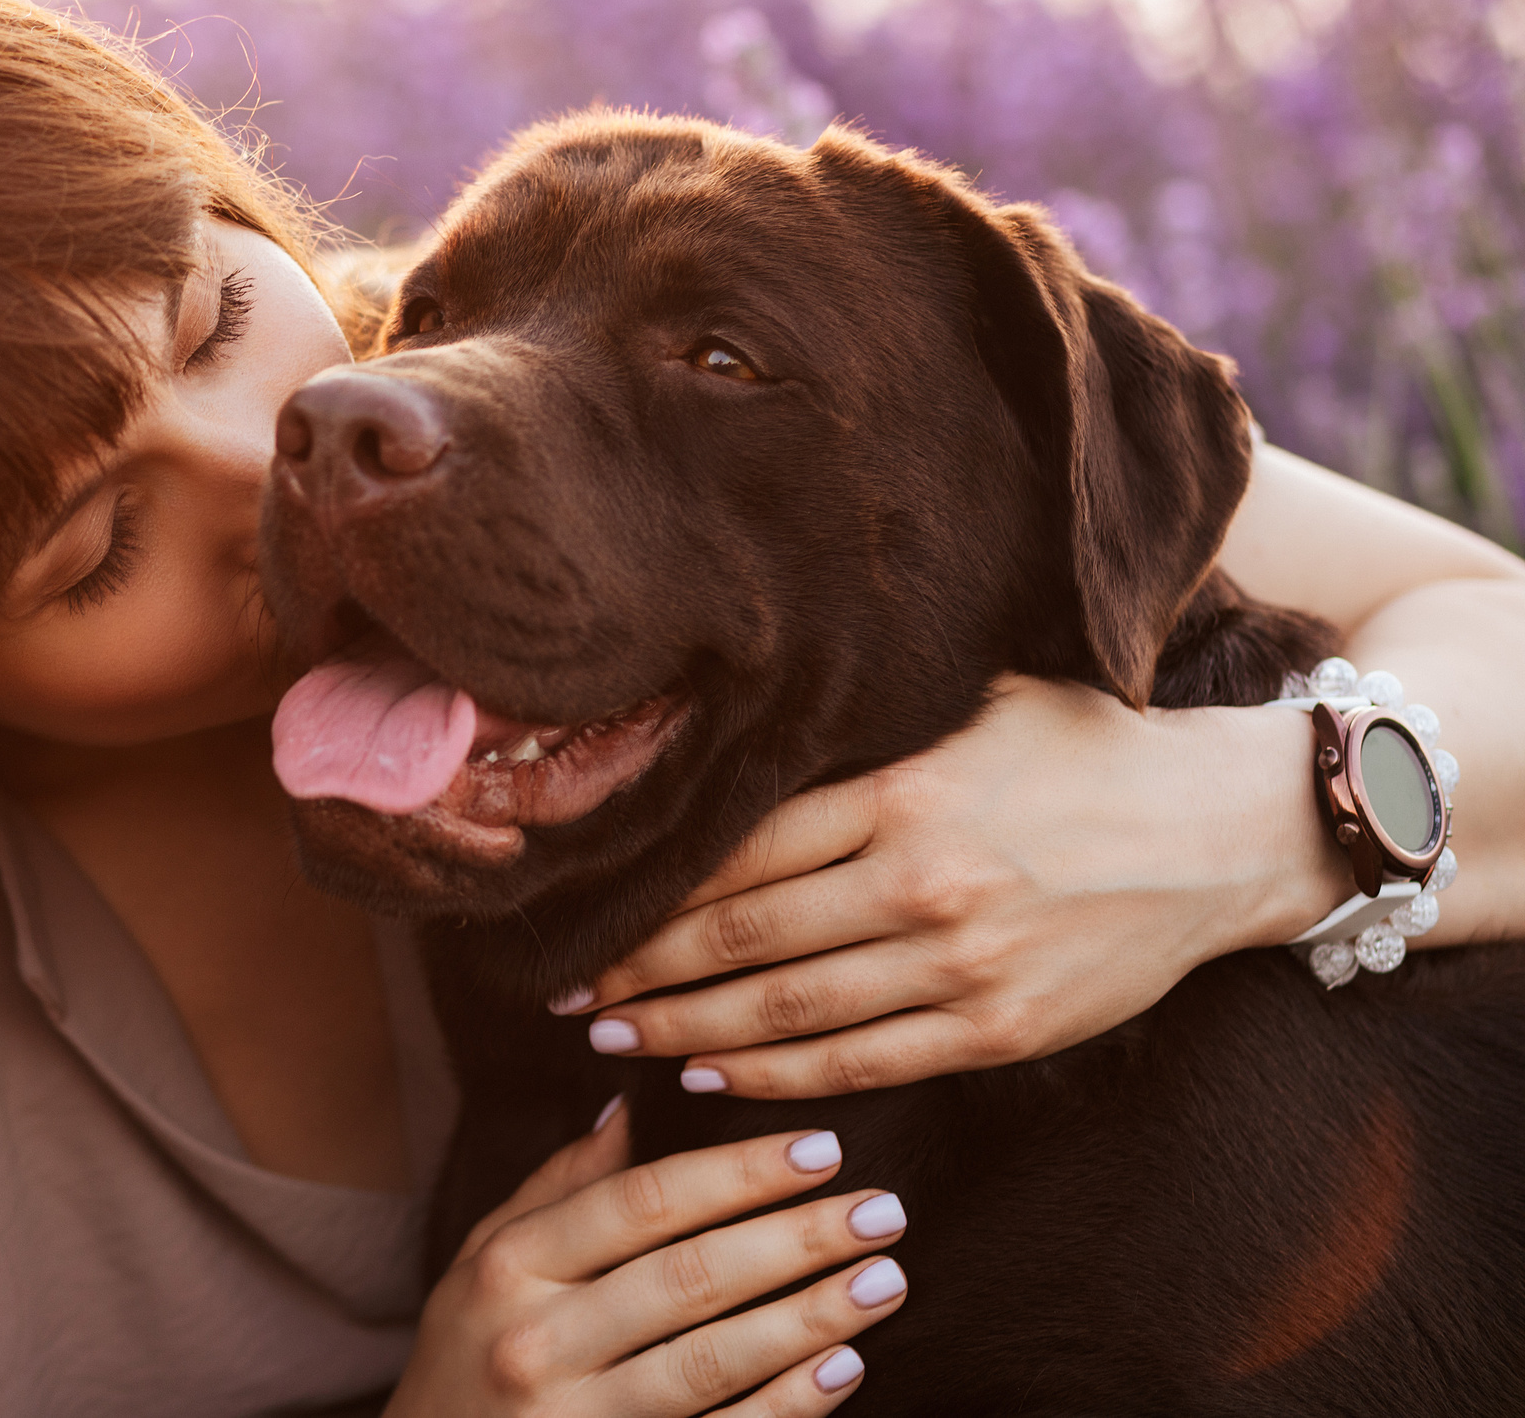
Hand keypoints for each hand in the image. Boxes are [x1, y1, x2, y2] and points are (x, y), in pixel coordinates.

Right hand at [385, 1106, 908, 1416]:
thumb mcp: (484, 1260)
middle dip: (796, 1239)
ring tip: (882, 1279)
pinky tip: (842, 1368)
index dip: (737, 1173)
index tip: (820, 1149)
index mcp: (510, 1268)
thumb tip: (633, 1105)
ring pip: (713, 1360)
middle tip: (881, 1209)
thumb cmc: (465, 1356)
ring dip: (810, 1318)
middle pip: (689, 1277)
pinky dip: (787, 1405)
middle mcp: (537, 1341)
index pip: (640, 1203)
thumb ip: (560, 1186)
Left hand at [562, 676, 1354, 1097]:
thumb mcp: (968, 710)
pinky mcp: (999, 1027)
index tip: (582, 910)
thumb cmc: (1083, 751)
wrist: (1223, 830)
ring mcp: (962, 963)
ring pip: (787, 1013)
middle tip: (566, 990)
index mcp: (901, 791)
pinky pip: (862, 1063)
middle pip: (739, 937)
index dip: (647, 891)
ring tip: (613, 1037)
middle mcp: (921, 881)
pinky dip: (777, 1079)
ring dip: (686, 1031)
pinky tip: (711, 1078)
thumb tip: (741, 736)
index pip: (737, 851)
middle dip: (639, 970)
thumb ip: (862, 736)